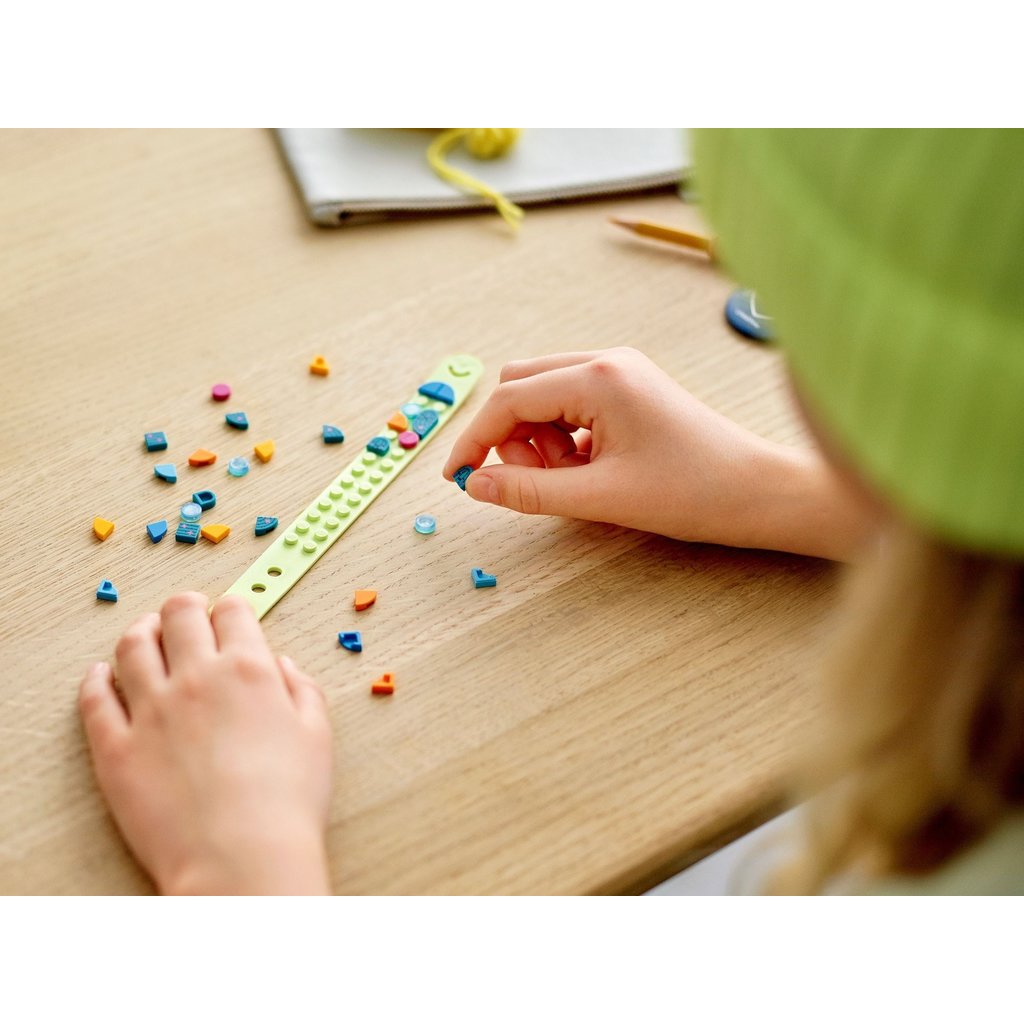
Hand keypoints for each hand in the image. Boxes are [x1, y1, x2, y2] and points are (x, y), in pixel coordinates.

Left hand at [78, 593, 332, 894]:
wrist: (242, 858)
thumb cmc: (288, 801)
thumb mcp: (317, 736)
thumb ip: (302, 690)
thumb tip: (281, 666)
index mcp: (249, 671)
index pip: (233, 613)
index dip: (233, 608)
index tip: (231, 614)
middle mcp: (196, 679)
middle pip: (179, 616)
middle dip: (185, 606)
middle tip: (187, 610)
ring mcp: (150, 711)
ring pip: (132, 647)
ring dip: (141, 631)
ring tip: (146, 632)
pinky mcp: (115, 748)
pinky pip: (95, 699)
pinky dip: (96, 679)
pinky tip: (101, 674)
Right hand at [443, 348, 877, 559]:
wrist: (760, 492)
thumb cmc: (695, 492)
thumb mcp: (601, 498)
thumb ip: (530, 491)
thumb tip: (477, 485)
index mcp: (598, 377)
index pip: (509, 399)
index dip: (475, 439)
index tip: (459, 477)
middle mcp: (606, 361)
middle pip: (521, 386)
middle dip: (511, 436)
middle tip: (536, 481)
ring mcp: (621, 371)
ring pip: (545, 395)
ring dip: (539, 439)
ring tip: (573, 480)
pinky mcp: (631, 388)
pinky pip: (573, 405)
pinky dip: (565, 438)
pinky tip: (591, 470)